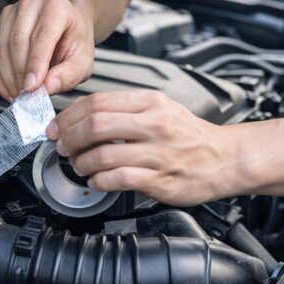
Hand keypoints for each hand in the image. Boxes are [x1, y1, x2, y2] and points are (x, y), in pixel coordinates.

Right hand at [0, 0, 94, 99]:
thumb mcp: (83, 61)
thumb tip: (48, 86)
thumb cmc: (73, 42)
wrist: (65, 28)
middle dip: (20, 74)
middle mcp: (31, 3)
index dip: (35, 64)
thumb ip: (69, 74)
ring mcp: (10, 12)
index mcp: (57, 6)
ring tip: (19, 94)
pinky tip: (8, 87)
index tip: (32, 87)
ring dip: (7, 77)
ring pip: (0, 48)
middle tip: (26, 96)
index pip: (42, 35)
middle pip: (17, 41)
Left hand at [47, 90, 239, 205]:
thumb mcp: (162, 108)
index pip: (98, 101)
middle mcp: (154, 125)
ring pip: (103, 154)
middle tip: (62, 146)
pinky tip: (96, 181)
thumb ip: (126, 109)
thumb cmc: (190, 136)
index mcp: (151, 103)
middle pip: (96, 125)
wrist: (225, 159)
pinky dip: (99, 182)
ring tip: (78, 166)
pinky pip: (118, 179)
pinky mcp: (159, 179)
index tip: (58, 126)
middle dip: (69, 138)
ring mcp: (157, 153)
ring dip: (81, 163)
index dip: (70, 115)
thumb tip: (83, 115)